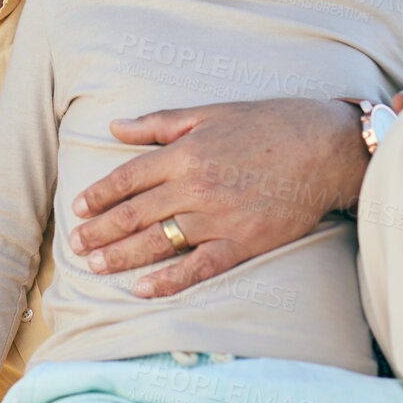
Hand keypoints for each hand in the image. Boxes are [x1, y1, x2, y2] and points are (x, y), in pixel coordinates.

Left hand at [68, 98, 367, 297]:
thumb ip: (159, 123)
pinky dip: (168, 281)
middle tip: (76, 245)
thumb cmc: (269, 125)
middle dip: (99, 232)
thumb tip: (114, 127)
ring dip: (121, 256)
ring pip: (156, 241)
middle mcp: (194, 186)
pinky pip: (197, 267)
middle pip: (133, 214)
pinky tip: (142, 290)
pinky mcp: (243, 242)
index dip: (98, 196)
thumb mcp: (209, 113)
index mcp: (183, 154)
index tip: (78, 209)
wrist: (327, 147)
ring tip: (96, 266)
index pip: (126, 179)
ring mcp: (217, 217)